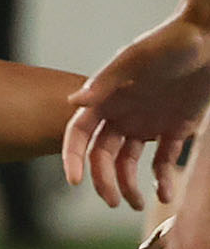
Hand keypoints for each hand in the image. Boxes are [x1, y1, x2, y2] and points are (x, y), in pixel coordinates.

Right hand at [63, 16, 209, 207]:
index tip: (74, 181)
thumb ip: (105, 82)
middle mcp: (122, 114)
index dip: (73, 157)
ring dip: (129, 185)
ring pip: (129, 163)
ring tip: (139, 206)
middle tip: (113, 202)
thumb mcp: (136, 59)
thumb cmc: (172, 42)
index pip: (78, 133)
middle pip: (103, 155)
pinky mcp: (174, 129)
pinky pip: (163, 160)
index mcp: (107, 99)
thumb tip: (73, 102)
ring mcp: (147, 123)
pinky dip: (162, 178)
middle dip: (104, 180)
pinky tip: (165, 193)